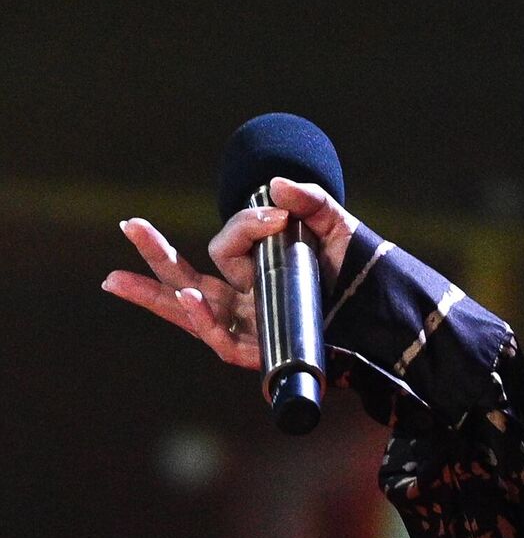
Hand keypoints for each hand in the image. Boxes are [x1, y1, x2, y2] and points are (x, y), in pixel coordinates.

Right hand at [101, 177, 360, 369]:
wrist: (392, 315)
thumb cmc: (362, 274)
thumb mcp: (339, 229)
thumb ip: (311, 202)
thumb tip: (274, 185)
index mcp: (259, 270)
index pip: (232, 244)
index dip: (246, 224)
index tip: (276, 213)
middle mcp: (247, 298)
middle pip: (188, 277)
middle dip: (155, 254)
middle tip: (127, 225)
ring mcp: (249, 325)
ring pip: (190, 312)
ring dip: (155, 294)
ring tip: (117, 278)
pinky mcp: (259, 352)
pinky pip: (221, 337)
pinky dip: (200, 317)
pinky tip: (185, 296)